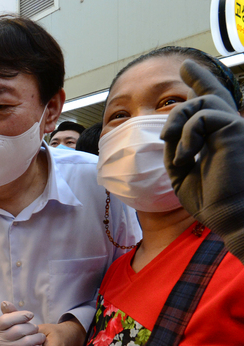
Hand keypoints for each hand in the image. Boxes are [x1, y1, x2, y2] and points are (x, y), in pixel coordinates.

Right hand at [0, 301, 45, 345]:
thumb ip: (10, 311)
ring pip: (27, 341)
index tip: (31, 315)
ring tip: (39, 337)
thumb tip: (4, 303)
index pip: (5, 320)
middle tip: (35, 329)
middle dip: (32, 327)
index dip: (20, 315)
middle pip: (18, 330)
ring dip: (38, 338)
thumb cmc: (19, 331)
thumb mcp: (14, 319)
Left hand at [161, 59, 243, 260]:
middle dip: (193, 86)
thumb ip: (176, 149)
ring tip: (175, 146)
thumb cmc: (211, 200)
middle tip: (179, 89)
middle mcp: (230, 128)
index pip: (208, 105)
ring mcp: (235, 127)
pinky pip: (203, 117)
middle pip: (210, 95)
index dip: (198, 83)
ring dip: (178, 121)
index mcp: (218, 138)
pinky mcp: (236, 129)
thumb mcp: (182, 173)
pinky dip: (188, 135)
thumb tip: (169, 132)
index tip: (185, 68)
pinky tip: (187, 157)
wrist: (229, 216)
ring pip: (202, 103)